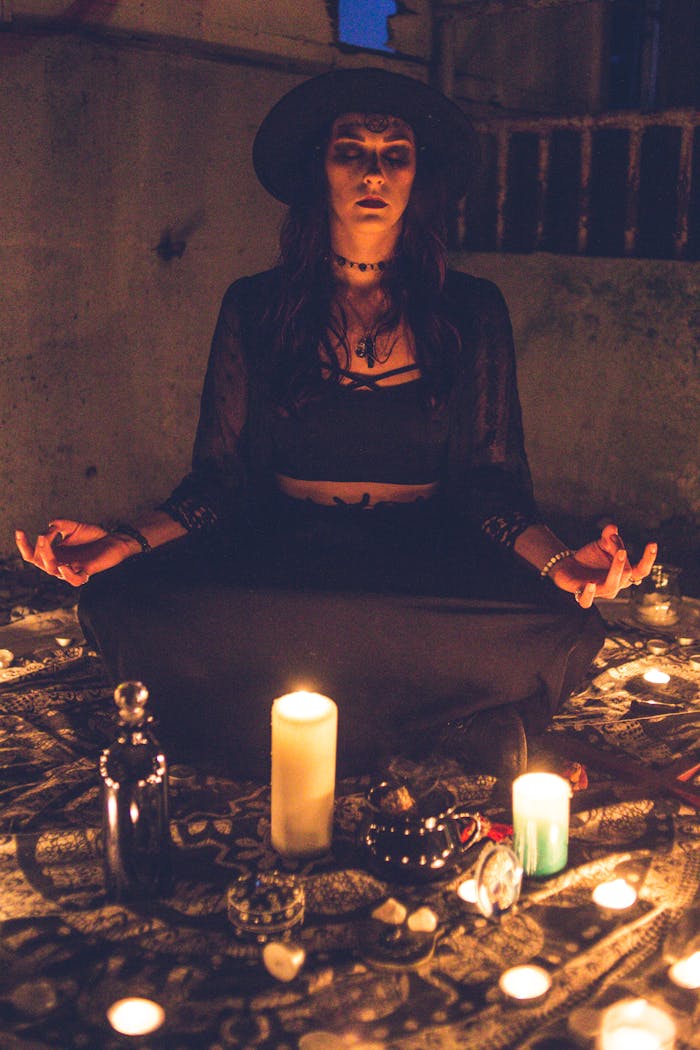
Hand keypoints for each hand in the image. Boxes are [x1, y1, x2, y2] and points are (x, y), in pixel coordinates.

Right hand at [15, 520, 133, 586]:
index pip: (32, 554)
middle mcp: (60, 564)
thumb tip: (49, 526)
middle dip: (37, 549)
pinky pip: (74, 580)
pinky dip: (67, 574)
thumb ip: (60, 525)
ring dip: (47, 556)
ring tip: (46, 541)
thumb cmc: (93, 536)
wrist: (114, 540)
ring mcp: (72, 569)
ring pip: (52, 569)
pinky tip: (63, 565)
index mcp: (54, 555)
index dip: (23, 545)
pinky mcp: (86, 572)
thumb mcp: (74, 527)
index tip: (19, 530)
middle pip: (38, 562)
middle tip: (42, 536)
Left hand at [550, 524, 656, 607]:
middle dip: (623, 559)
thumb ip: (609, 536)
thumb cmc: (591, 557)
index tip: (652, 543)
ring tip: (618, 553)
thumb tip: (613, 528)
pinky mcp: (582, 595)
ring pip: (612, 587)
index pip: (641, 571)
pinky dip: (589, 594)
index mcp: (624, 574)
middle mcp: (615, 585)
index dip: (648, 559)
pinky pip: (587, 601)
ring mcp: (600, 591)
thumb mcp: (602, 543)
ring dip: (616, 571)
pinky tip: (590, 584)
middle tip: (614, 540)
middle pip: (627, 575)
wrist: (569, 565)